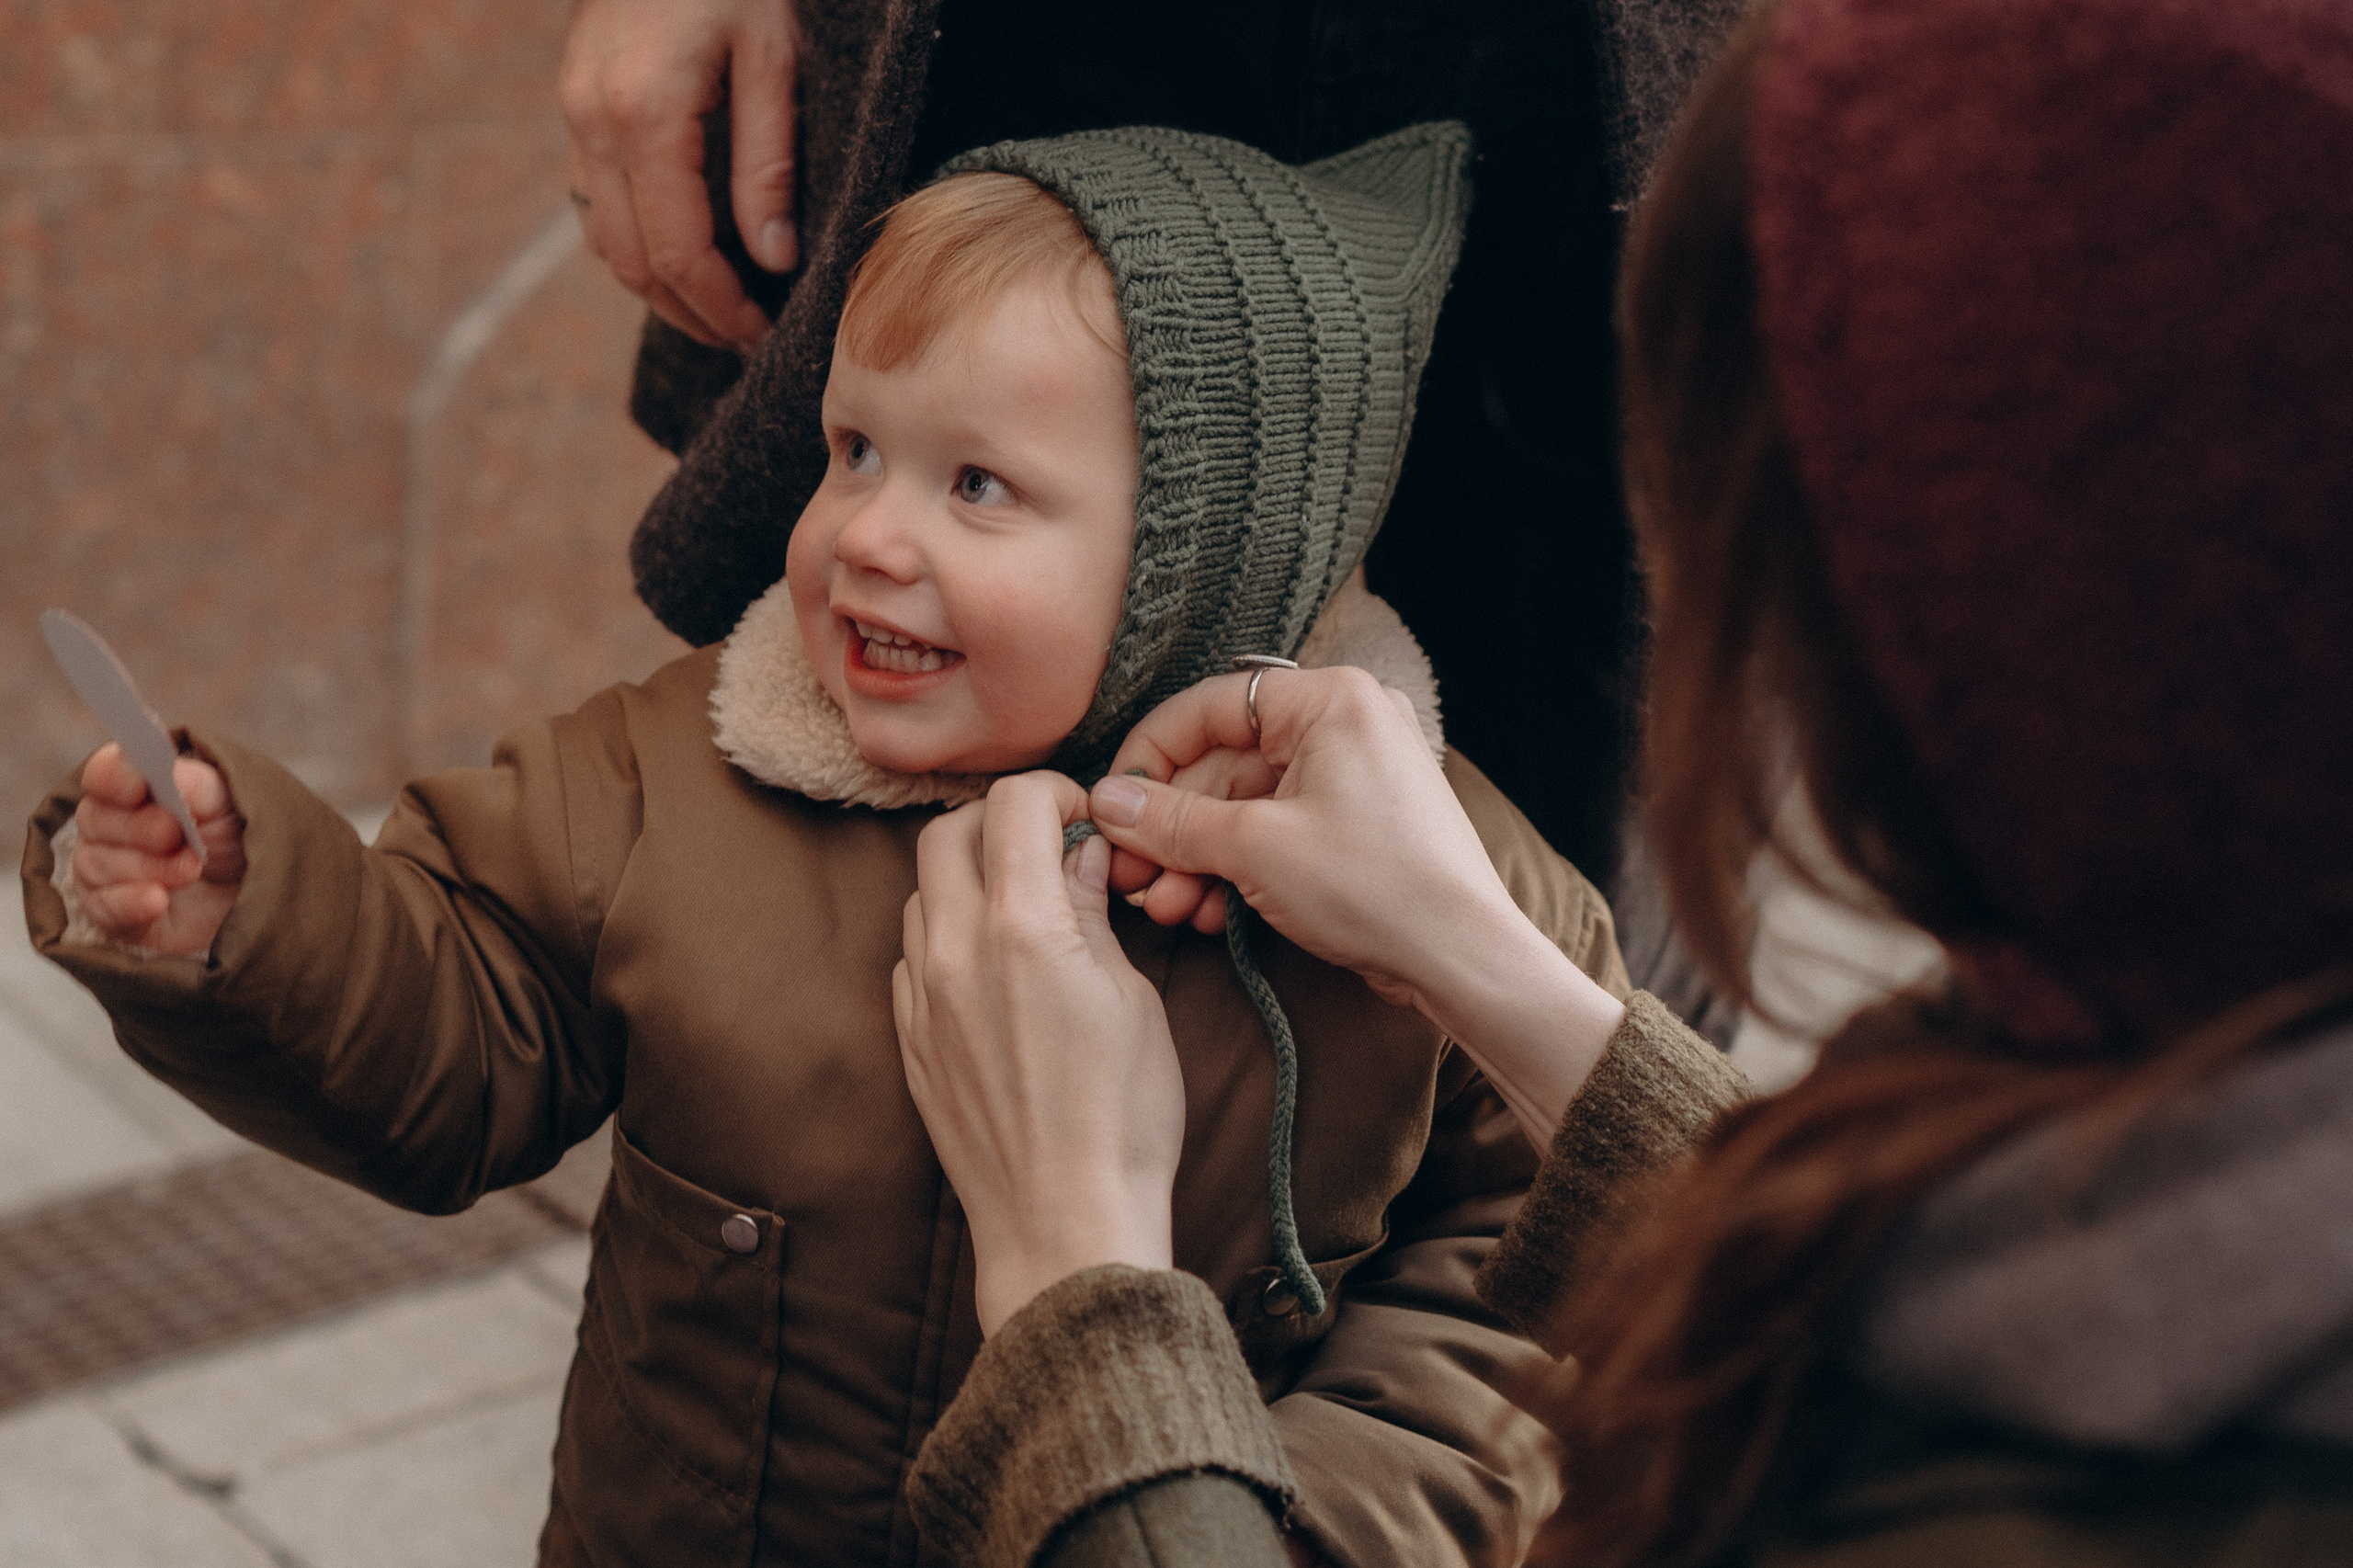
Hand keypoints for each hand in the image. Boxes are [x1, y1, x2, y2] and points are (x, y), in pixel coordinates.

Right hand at [70, 743, 246, 954]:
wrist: (254, 893)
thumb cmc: (233, 837)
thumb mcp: (227, 802)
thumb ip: (196, 784)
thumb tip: (168, 773)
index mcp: (131, 788)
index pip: (102, 775)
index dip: (113, 777)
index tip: (139, 787)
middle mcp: (107, 827)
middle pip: (95, 819)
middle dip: (138, 827)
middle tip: (176, 834)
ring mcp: (105, 871)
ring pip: (97, 864)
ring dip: (149, 867)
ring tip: (192, 870)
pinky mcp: (115, 914)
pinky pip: (105, 908)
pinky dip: (130, 903)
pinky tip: (157, 900)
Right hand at [558, 0, 798, 350]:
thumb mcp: (775, 58)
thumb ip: (770, 164)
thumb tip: (772, 259)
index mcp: (645, 114)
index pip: (675, 251)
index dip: (719, 307)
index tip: (762, 334)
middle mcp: (593, 121)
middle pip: (630, 259)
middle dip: (689, 312)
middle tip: (745, 339)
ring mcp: (574, 113)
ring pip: (605, 237)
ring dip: (658, 286)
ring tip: (719, 311)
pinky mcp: (576, 104)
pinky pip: (597, 199)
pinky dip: (637, 241)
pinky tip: (684, 255)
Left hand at [893, 773, 1187, 1335]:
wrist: (1064, 1222)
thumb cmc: (1121, 1118)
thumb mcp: (1133, 998)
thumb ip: (1092, 913)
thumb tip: (1079, 853)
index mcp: (1020, 927)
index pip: (1015, 802)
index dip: (1057, 794)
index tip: (1085, 821)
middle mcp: (954, 950)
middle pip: (948, 831)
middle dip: (1001, 823)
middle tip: (1050, 851)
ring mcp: (921, 998)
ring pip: (922, 891)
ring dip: (968, 878)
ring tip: (1024, 912)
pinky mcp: (909, 1041)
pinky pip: (912, 956)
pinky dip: (948, 938)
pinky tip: (993, 970)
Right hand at [1090, 667, 1624, 1147]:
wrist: (1462, 958)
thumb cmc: (1375, 887)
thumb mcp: (1254, 849)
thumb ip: (1171, 820)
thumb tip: (1105, 802)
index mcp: (1328, 700)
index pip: (1208, 708)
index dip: (1149, 757)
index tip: (1111, 807)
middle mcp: (1344, 724)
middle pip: (1223, 764)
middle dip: (1170, 829)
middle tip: (1127, 877)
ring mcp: (1353, 776)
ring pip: (1245, 807)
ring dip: (1197, 859)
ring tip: (1164, 908)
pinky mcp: (1356, 825)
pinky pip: (1277, 832)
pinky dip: (1238, 870)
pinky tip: (1205, 914)